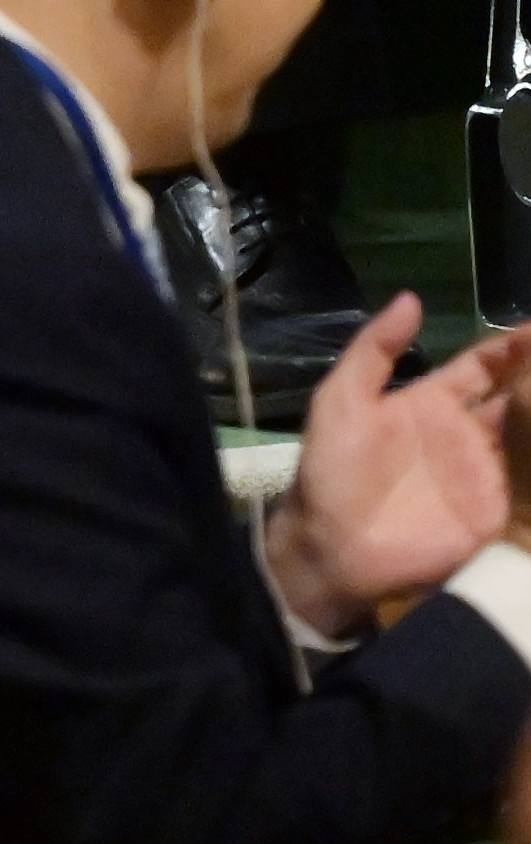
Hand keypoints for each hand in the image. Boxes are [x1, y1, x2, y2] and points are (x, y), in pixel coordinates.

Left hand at [263, 297, 530, 635]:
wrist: (331, 546)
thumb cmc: (332, 469)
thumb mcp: (341, 399)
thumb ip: (374, 350)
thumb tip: (410, 298)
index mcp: (432, 402)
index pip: (485, 366)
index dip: (514, 346)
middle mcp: (468, 434)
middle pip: (521, 399)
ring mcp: (488, 474)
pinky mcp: (499, 513)